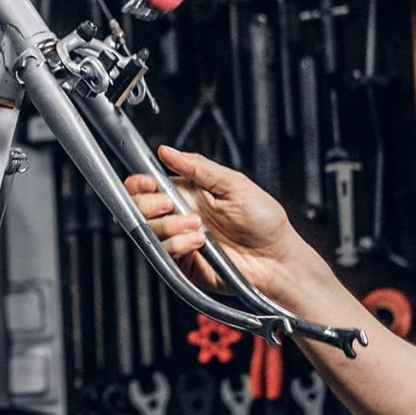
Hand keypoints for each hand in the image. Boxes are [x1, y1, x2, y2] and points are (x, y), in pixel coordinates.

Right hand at [123, 145, 299, 297]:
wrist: (277, 258)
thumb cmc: (264, 221)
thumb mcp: (233, 184)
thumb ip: (198, 167)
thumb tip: (167, 151)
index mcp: (188, 192)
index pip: (148, 184)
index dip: (139, 183)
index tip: (147, 183)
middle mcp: (179, 215)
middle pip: (139, 207)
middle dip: (147, 203)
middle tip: (169, 203)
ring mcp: (180, 239)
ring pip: (148, 230)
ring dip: (169, 225)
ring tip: (197, 225)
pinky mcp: (183, 263)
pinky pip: (164, 253)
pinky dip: (178, 245)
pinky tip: (198, 242)